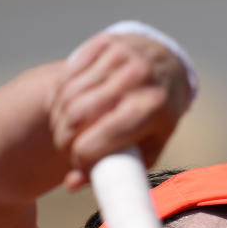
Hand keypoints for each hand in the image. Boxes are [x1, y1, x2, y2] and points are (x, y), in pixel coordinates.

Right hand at [49, 31, 193, 188]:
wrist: (167, 64)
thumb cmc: (156, 116)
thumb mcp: (149, 147)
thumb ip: (116, 170)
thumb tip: (70, 184)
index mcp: (152, 108)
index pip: (99, 140)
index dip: (80, 158)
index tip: (79, 164)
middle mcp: (136, 78)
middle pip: (77, 117)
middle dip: (63, 140)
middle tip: (66, 149)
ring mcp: (119, 56)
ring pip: (67, 96)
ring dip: (59, 120)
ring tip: (66, 131)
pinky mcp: (103, 43)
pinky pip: (67, 75)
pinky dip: (60, 96)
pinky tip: (67, 107)